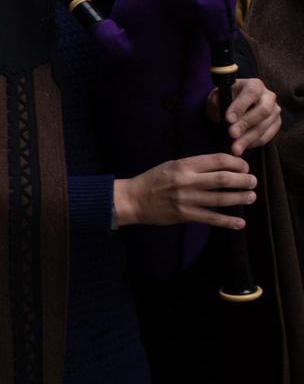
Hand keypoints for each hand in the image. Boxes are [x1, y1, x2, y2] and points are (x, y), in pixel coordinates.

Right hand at [114, 153, 255, 229]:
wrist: (132, 200)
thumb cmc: (153, 180)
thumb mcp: (172, 165)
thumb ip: (195, 166)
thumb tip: (223, 166)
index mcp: (184, 165)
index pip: (218, 160)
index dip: (237, 163)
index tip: (244, 167)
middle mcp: (187, 181)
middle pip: (224, 178)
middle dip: (244, 180)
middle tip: (252, 182)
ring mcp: (186, 199)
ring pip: (221, 198)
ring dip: (240, 198)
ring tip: (250, 197)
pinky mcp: (184, 215)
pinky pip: (211, 218)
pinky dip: (227, 222)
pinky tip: (240, 223)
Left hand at [209, 77, 280, 153]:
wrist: (232, 108)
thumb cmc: (225, 101)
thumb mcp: (217, 98)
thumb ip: (217, 101)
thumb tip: (219, 106)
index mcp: (254, 85)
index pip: (251, 92)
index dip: (241, 106)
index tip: (228, 119)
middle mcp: (268, 96)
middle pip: (263, 110)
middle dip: (246, 124)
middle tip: (232, 134)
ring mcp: (274, 110)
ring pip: (265, 125)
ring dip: (249, 138)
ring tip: (235, 148)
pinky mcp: (276, 124)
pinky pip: (268, 136)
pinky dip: (254, 143)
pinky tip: (242, 147)